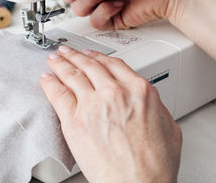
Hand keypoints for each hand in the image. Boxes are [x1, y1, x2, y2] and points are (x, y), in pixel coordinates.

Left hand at [40, 46, 181, 182]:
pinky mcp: (74, 121)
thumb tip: (148, 102)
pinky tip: (46, 79)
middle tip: (67, 51)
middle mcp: (115, 92)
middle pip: (90, 65)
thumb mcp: (169, 128)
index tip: (91, 55)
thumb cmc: (154, 164)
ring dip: (61, 64)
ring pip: (72, 75)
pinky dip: (50, 83)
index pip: (113, 64)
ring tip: (54, 59)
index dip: (98, 57)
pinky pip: (58, 94)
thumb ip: (156, 107)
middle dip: (76, 55)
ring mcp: (93, 105)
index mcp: (139, 91)